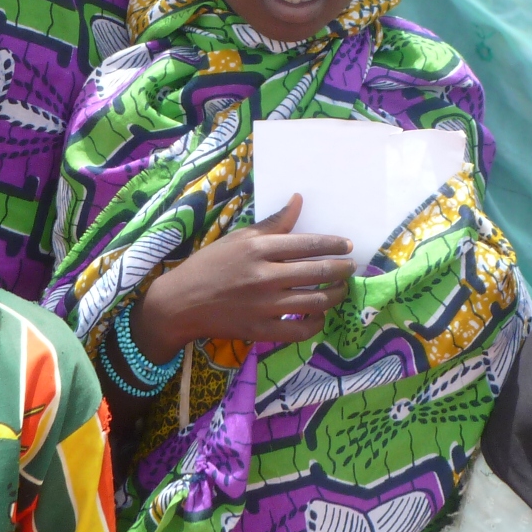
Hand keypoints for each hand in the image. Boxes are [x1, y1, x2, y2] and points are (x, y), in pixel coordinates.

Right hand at [134, 196, 355, 355]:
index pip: (309, 244)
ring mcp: (264, 306)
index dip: (334, 245)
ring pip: (315, 302)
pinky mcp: (261, 331)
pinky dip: (317, 323)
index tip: (347, 246)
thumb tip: (298, 200)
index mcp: (259, 249)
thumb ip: (272, 224)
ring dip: (335, 295)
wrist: (181, 303)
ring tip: (340, 289)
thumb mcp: (238, 238)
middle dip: (342, 269)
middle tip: (349, 267)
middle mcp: (265, 276)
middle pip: (318, 272)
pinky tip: (319, 314)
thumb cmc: (210, 265)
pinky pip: (300, 331)